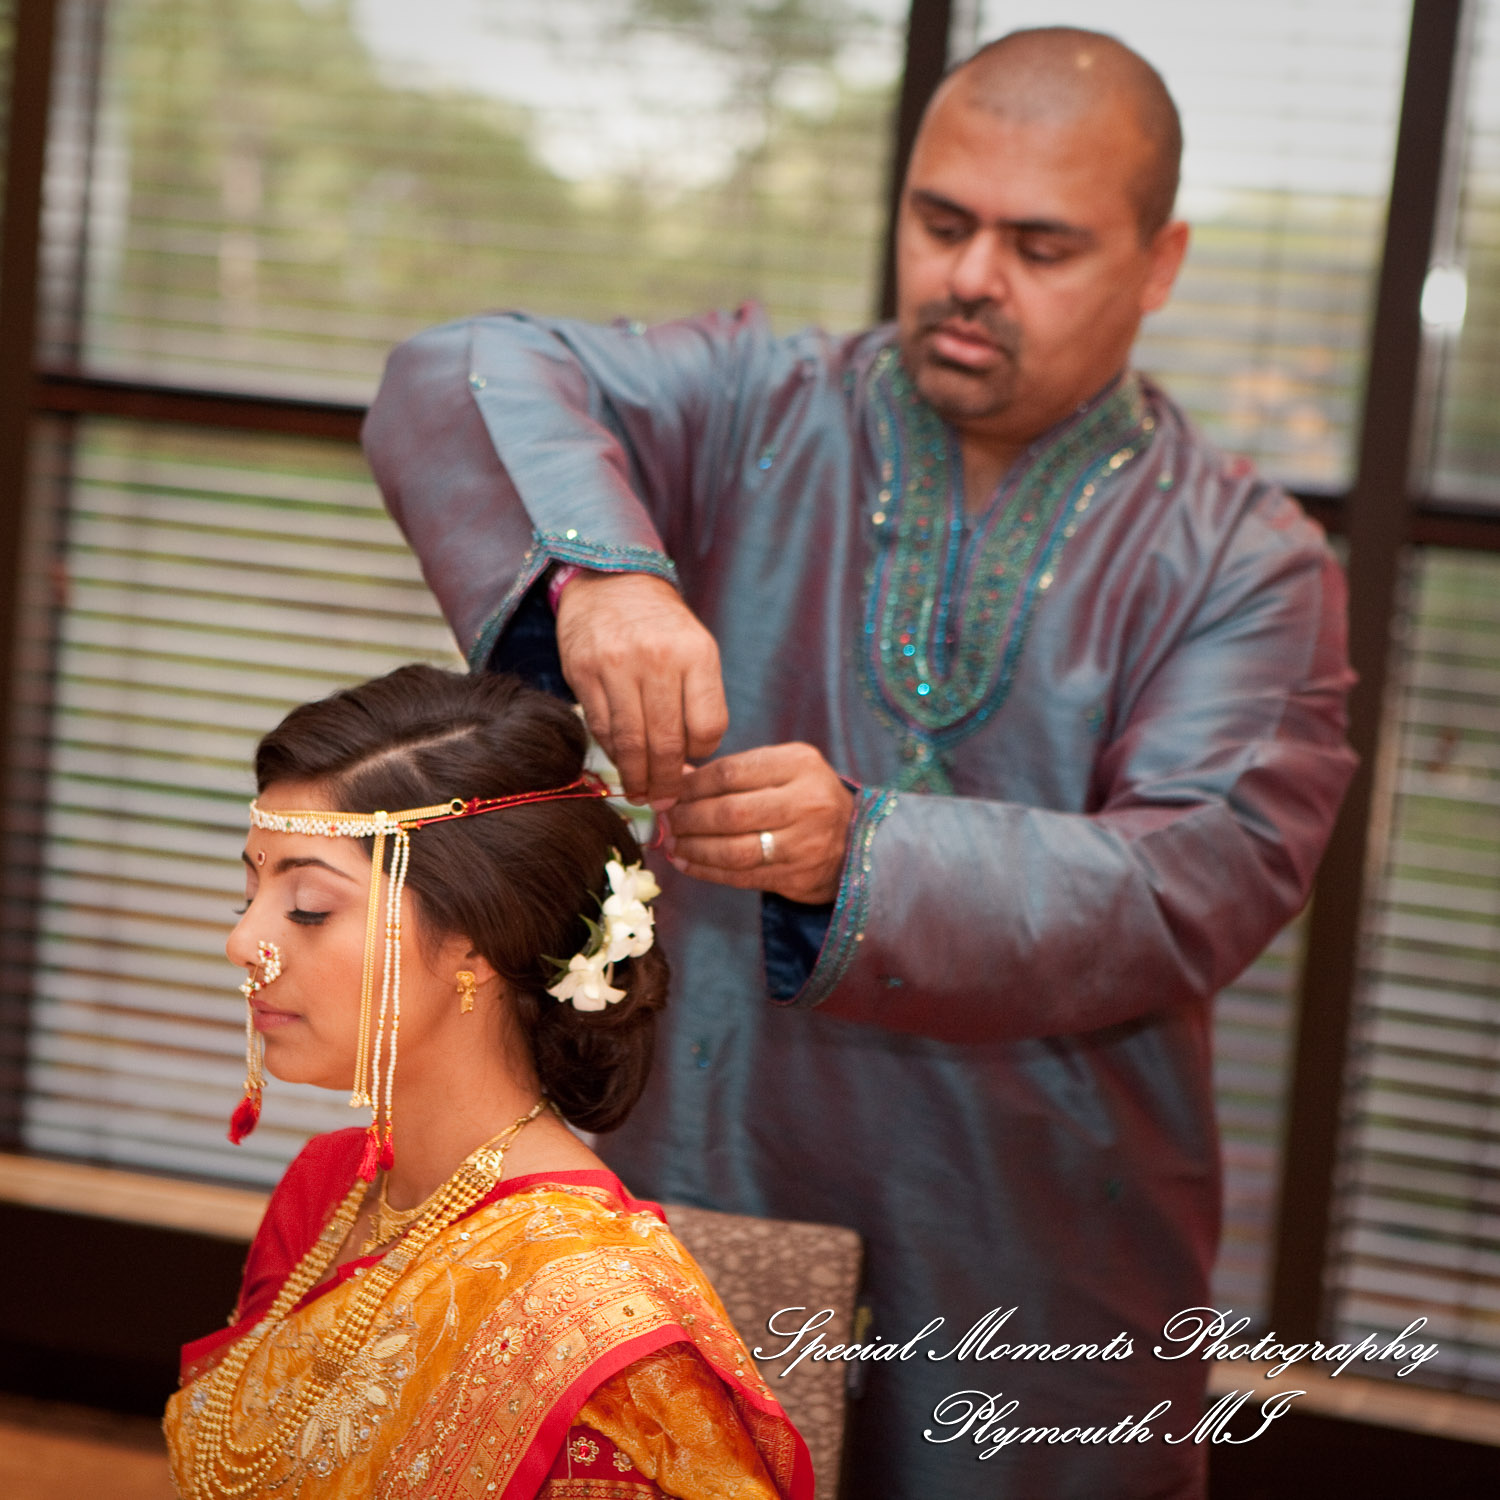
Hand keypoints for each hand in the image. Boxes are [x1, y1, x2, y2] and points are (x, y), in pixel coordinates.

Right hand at [555, 571, 728, 806]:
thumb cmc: (662, 626)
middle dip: (666, 782)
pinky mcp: (582, 671)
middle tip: (665, 801)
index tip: (692, 761)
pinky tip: (620, 762)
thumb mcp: (696, 649)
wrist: (611, 581)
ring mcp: (616, 665)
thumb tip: (689, 764)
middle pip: (666, 742)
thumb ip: (699, 700)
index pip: (707, 728)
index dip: (700, 753)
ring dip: (636, 777)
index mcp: (696, 654)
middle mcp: (656, 659)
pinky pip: (599, 728)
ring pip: (629, 741)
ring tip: (641, 793)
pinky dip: (612, 753)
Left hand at [661, 744, 855, 904]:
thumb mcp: (781, 770)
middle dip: (688, 818)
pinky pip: (742, 876)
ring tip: (672, 843)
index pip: (731, 772)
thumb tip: (675, 776)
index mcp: (799, 764)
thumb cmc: (806, 797)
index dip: (691, 785)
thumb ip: (734, 771)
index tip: (669, 792)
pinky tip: (687, 864)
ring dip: (694, 848)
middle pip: (730, 812)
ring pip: (733, 849)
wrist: (856, 841)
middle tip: (667, 820)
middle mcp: (807, 802)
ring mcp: (805, 843)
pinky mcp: (798, 876)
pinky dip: (707, 871)